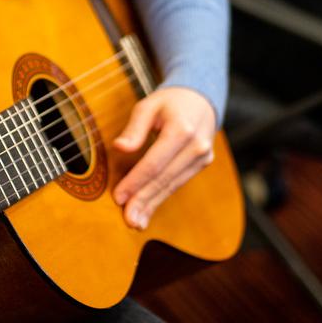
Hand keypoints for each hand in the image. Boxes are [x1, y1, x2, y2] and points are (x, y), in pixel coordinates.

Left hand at [110, 86, 217, 230]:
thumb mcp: (148, 105)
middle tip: (127, 220)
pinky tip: (148, 211)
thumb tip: (120, 147)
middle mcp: (196, 146)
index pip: (155, 163)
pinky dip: (161, 198)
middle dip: (144, 200)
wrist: (201, 100)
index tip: (118, 197)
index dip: (136, 182)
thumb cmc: (169, 103)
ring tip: (135, 222)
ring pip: (172, 186)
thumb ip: (134, 128)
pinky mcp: (202, 165)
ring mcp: (202, 157)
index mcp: (182, 129)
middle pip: (164, 178)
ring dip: (152, 205)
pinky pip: (178, 184)